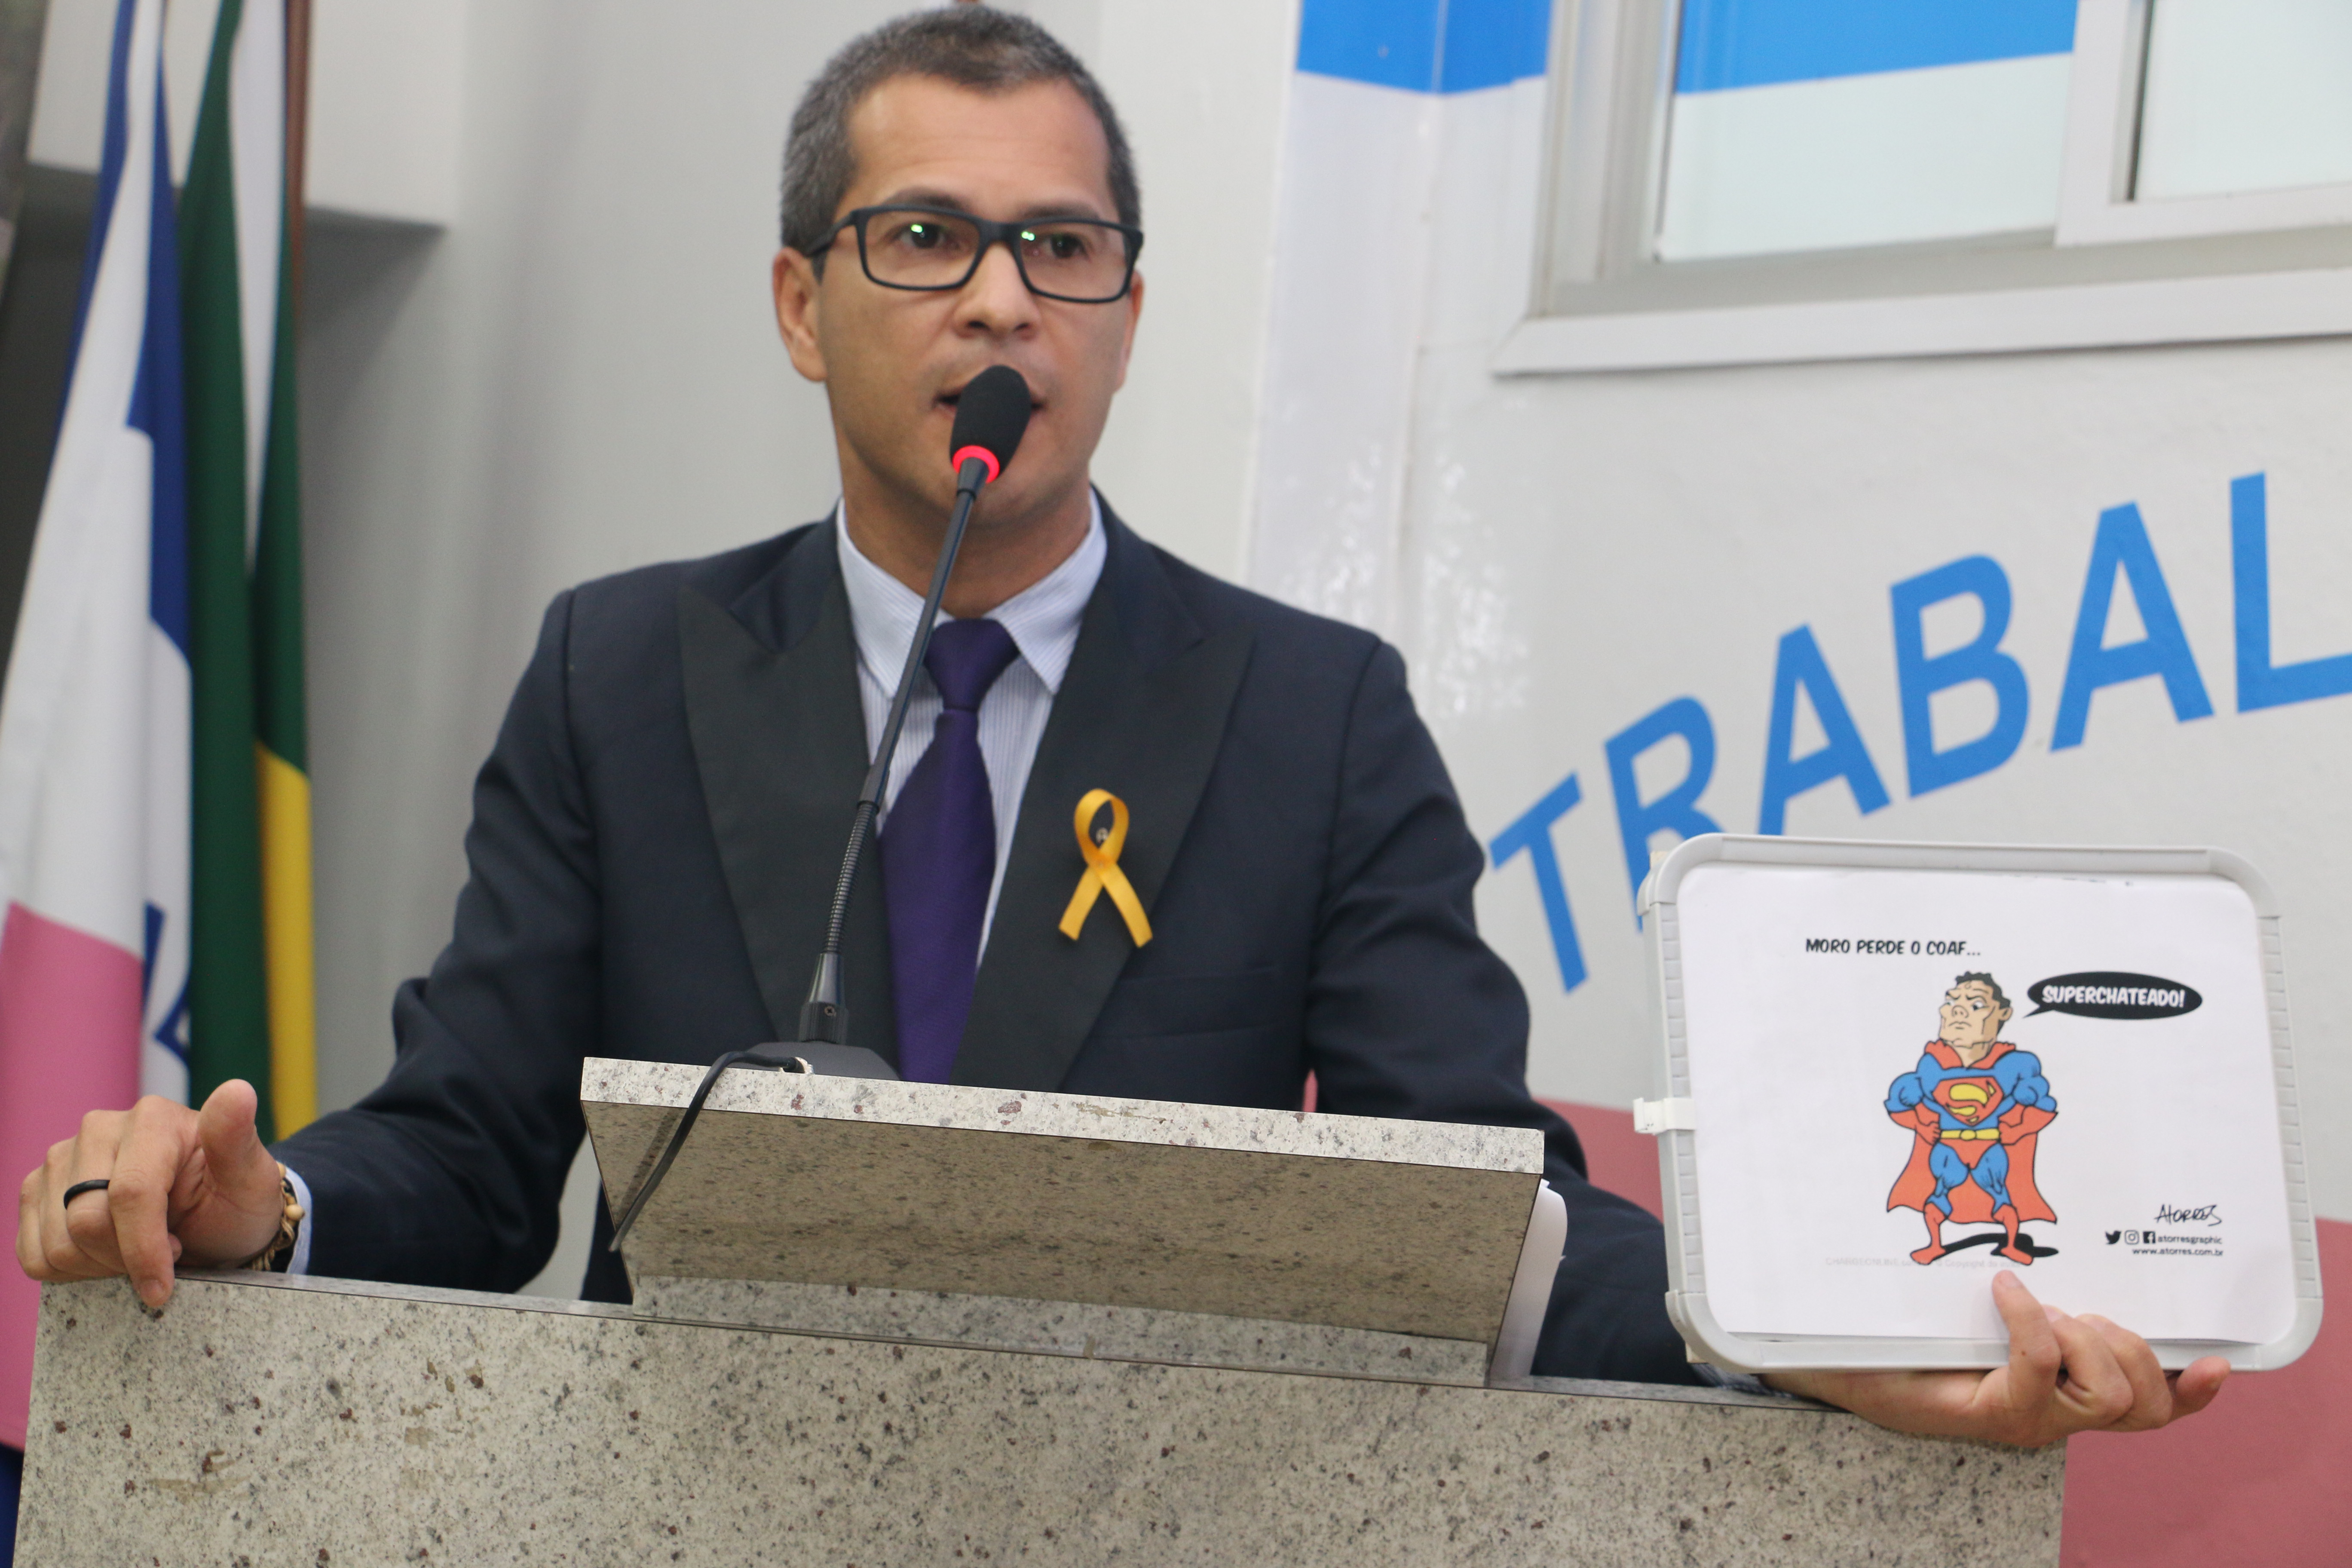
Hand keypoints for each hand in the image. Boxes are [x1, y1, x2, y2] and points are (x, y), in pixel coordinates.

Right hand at [15, 1080, 285, 1307]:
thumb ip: (238, 1139)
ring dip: (100, 1266)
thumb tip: (238, 1092)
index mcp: (154, 1118)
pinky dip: (72, 1270)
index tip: (163, 1286)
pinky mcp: (40, 1190)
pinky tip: (110, 1255)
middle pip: (86, 1220)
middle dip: (125, 1258)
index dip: (144, 1248)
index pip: (131, 1193)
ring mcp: (63, 1159)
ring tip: (140, 1251)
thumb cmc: (233, 1202)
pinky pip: (34, 1253)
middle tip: (167, 1254)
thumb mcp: (251, 1180)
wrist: (214, 1223)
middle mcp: (100, 1129)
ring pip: (58, 1242)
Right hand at [1763, 1271, 2228, 1446]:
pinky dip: (2190, 1391)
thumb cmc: (1864, 1358)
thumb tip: (1737, 1316)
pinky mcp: (2085, 1395)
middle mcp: (2037, 1419)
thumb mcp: (1853, 1348)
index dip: (2034, 1333)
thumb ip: (1825, 1332)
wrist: (1873, 1380)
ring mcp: (2068, 1412)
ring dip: (2124, 1345)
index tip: (2008, 1283)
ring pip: (2134, 1397)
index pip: (2034, 1378)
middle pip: (2106, 1393)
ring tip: (2085, 1312)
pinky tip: (2215, 1365)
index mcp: (1983, 1407)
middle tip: (2050, 1301)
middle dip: (2089, 1337)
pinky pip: (2154, 1411)